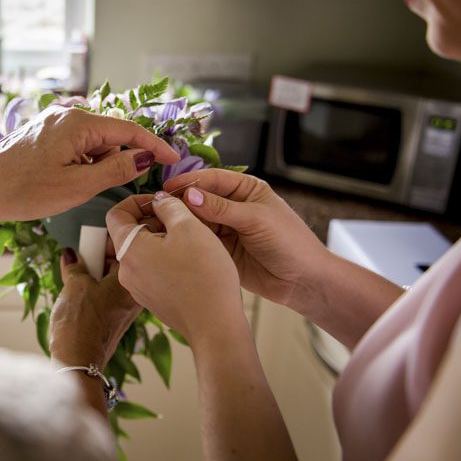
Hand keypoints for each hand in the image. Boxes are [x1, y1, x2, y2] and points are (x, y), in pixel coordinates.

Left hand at [0, 106, 179, 221]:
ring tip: (86, 186)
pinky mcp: (43, 131)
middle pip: (112, 133)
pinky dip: (85, 159)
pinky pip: (76, 142)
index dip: (154, 146)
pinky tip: (72, 179)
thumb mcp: (78, 186)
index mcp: (78, 122)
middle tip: (129, 181)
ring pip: (93, 139)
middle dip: (124, 156)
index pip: (129, 130)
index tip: (174, 160)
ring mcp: (52, 121)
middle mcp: (66, 113)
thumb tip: (143, 157)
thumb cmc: (24, 191)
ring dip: (100, 161)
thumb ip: (116, 169)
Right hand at [49, 249, 141, 369]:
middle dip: (98, 260)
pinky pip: (105, 297)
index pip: (124, 249)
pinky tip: (77, 295)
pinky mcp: (114, 322)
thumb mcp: (75, 284)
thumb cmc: (81, 322)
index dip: (105, 242)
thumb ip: (75, 265)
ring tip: (75, 277)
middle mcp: (133, 295)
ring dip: (93, 276)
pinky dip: (93, 292)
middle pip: (118, 265)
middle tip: (80, 259)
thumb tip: (72, 255)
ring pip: (110, 282)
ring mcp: (125, 310)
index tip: (89, 241)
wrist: (78, 360)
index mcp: (130, 281)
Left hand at [105, 192, 241, 342]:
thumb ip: (169, 206)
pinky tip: (191, 262)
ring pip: (143, 252)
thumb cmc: (203, 275)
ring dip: (162, 240)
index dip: (137, 201)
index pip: (116, 214)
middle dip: (154, 220)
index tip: (161, 202)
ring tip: (191, 240)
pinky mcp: (152, 300)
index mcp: (128, 249)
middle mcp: (126, 271)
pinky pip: (152, 271)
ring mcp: (138, 288)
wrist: (215, 325)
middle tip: (183, 219)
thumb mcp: (189, 227)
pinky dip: (166, 260)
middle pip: (130, 234)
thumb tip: (159, 200)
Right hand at [161, 169, 331, 307]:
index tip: (168, 186)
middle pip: (200, 199)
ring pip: (197, 221)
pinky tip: (169, 240)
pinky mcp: (221, 250)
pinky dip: (186, 239)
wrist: (303, 281)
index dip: (189, 182)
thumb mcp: (256, 220)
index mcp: (246, 190)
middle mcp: (234, 206)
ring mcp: (227, 229)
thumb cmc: (290, 242)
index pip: (212, 179)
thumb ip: (222, 208)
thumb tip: (189, 195)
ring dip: (180, 222)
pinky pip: (199, 241)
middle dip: (181, 202)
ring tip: (158, 224)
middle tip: (156, 207)